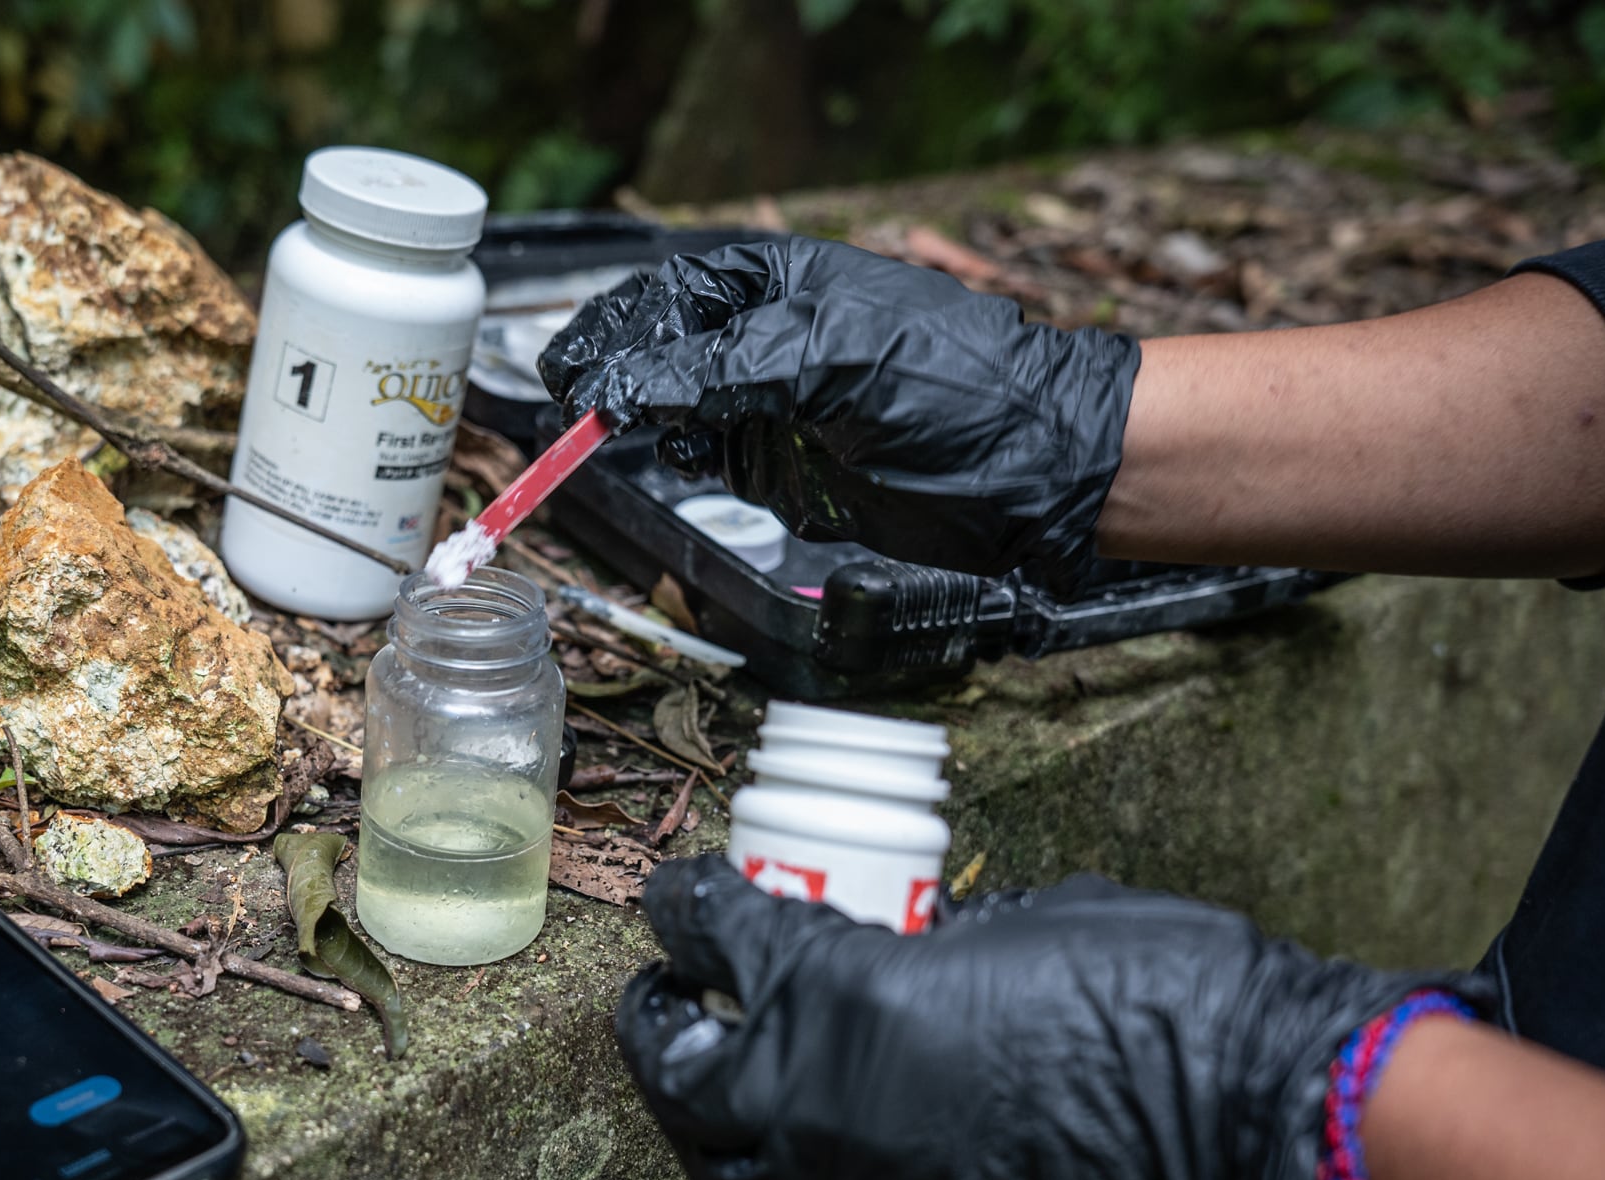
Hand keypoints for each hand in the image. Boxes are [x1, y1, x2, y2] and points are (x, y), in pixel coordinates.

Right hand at [538, 237, 1141, 592]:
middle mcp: (771, 342)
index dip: (615, 326)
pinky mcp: (782, 468)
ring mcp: (775, 407)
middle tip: (572, 410)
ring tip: (613, 435)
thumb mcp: (828, 358)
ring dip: (643, 423)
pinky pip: (709, 461)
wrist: (1034, 470)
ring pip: (676, 411)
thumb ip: (719, 371)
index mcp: (783, 284)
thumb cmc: (955, 384)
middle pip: (661, 352)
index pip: (672, 293)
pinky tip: (682, 460)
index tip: (570, 367)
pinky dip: (683, 462)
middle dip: (614, 376)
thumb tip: (623, 387)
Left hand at [616, 858, 1486, 1179]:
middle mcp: (818, 1101)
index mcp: (835, 992)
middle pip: (677, 1074)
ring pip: (727, 1169)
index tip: (680, 897)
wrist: (1248, 1121)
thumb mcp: (1019, 919)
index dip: (686, 908)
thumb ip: (927, 939)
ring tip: (716, 1076)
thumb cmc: (1154, 992)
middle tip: (664, 995)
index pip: (714, 938)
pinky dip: (790, 1169)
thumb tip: (905, 950)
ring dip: (705, 1118)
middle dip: (654, 1030)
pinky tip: (814, 1133)